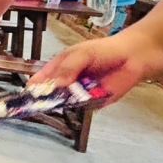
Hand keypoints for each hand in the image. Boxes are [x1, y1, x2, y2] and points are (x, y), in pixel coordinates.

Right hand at [30, 35, 150, 105]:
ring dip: (61, 108)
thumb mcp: (81, 54)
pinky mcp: (91, 104)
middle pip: (48, 97)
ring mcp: (77, 95)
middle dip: (44, 102)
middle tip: (42, 105)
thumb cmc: (105, 50)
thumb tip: (54, 85)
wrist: (135, 57)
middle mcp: (64, 84)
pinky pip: (81, 111)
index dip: (31, 91)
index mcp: (57, 69)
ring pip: (63, 106)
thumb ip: (67, 69)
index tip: (26, 99)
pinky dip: (78, 111)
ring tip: (61, 104)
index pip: (38, 82)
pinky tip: (78, 106)